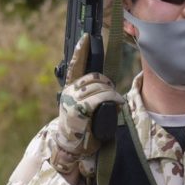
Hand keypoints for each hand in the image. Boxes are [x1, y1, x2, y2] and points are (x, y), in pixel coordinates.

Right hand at [50, 37, 122, 182]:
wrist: (71, 147)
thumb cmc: (81, 127)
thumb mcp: (83, 106)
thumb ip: (89, 93)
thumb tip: (103, 83)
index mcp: (70, 88)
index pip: (75, 65)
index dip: (80, 51)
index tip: (85, 37)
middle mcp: (69, 91)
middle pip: (94, 76)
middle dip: (106, 82)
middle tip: (112, 93)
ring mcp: (73, 99)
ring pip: (99, 85)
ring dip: (110, 92)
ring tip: (114, 102)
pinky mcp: (80, 109)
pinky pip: (101, 97)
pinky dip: (112, 99)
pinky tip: (116, 104)